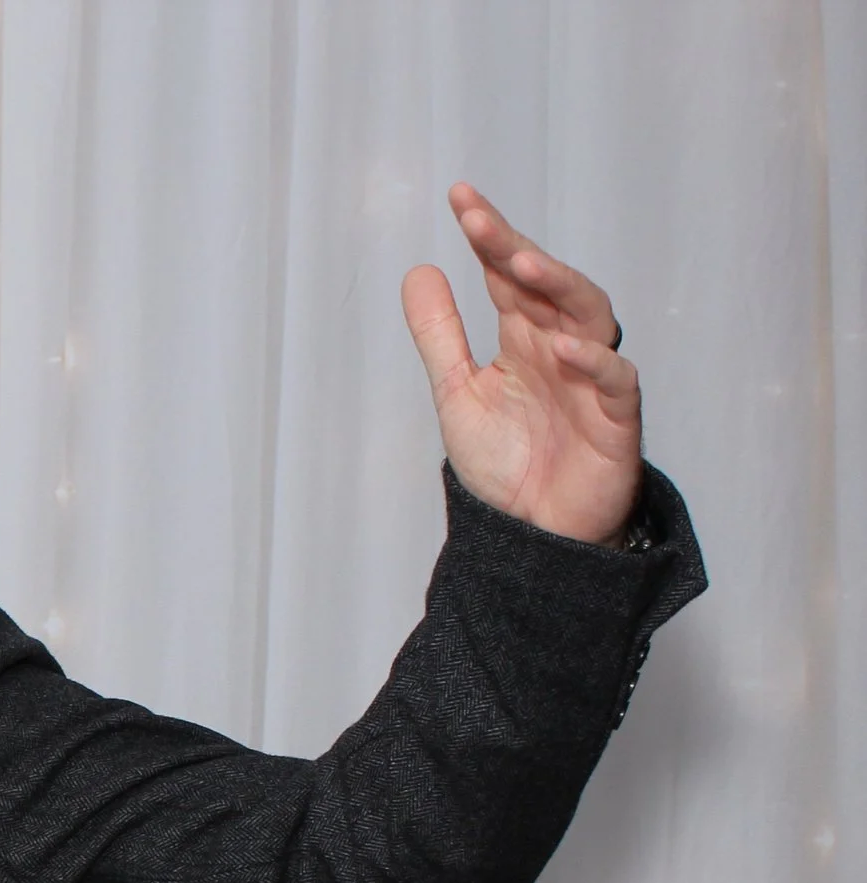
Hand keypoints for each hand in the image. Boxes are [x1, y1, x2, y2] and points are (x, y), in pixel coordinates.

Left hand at [401, 183, 640, 545]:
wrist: (532, 533)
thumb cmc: (506, 461)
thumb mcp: (456, 393)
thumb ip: (440, 336)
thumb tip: (418, 271)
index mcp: (525, 336)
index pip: (508, 274)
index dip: (488, 236)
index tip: (460, 197)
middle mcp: (562, 346)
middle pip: (549, 284)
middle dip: (517, 249)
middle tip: (481, 222)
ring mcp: (592, 379)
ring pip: (591, 315)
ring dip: (560, 287)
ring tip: (523, 264)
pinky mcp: (616, 419)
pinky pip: (616, 380)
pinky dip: (593, 360)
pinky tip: (564, 344)